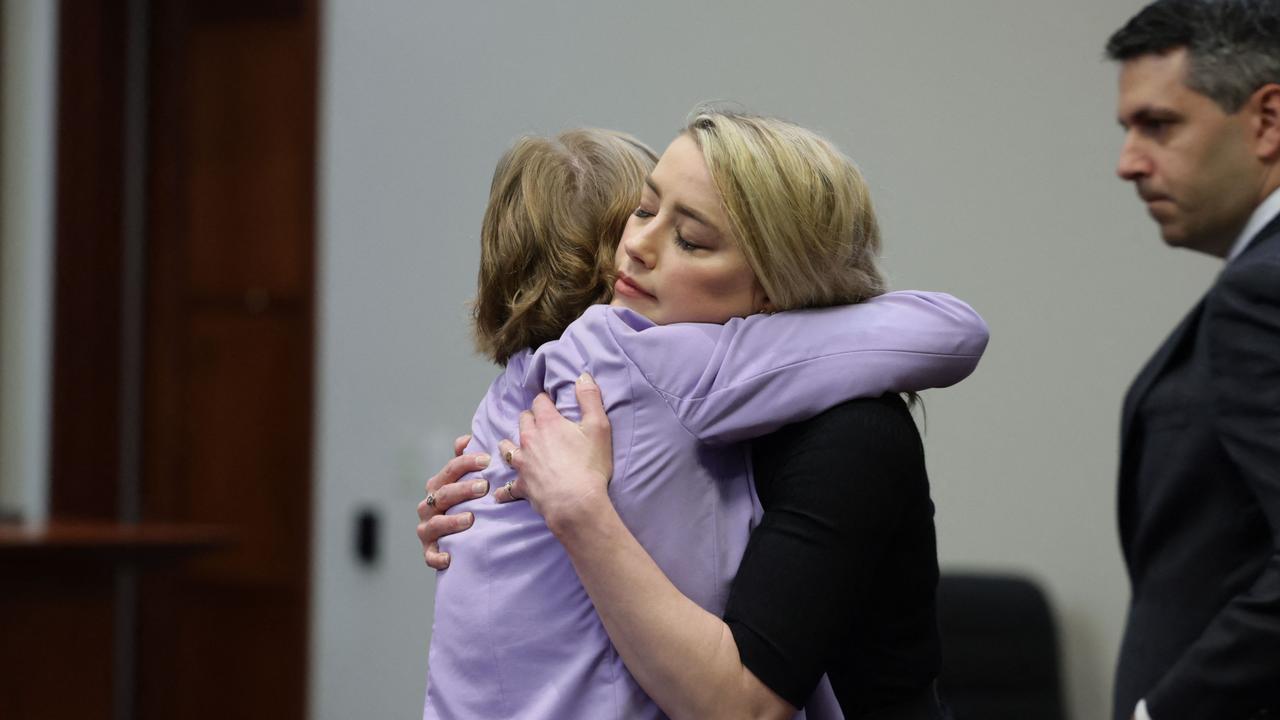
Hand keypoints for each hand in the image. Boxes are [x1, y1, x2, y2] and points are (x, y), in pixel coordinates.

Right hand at [416, 434, 489, 569]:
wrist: (457, 539)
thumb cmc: (464, 502)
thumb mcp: (464, 480)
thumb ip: (464, 460)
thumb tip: (466, 440)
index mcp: (438, 486)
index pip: (450, 469)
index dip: (467, 462)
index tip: (486, 460)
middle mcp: (429, 506)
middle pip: (443, 494)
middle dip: (463, 490)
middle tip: (484, 487)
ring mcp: (427, 528)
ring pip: (435, 524)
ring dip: (451, 521)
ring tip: (471, 518)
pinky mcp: (429, 551)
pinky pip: (430, 555)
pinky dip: (437, 557)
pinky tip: (449, 557)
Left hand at [496, 374, 612, 532]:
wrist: (575, 503)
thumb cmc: (589, 466)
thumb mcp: (598, 427)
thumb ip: (590, 398)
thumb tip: (582, 376)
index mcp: (548, 423)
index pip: (539, 401)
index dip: (546, 400)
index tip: (551, 403)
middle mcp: (530, 439)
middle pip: (522, 421)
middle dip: (530, 419)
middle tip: (539, 424)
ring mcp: (523, 463)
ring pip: (507, 448)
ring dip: (511, 446)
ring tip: (515, 447)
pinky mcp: (521, 485)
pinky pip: (506, 487)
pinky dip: (503, 489)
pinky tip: (499, 492)